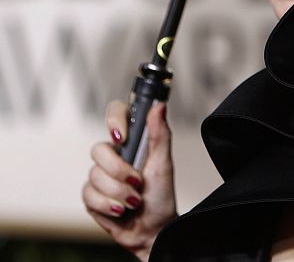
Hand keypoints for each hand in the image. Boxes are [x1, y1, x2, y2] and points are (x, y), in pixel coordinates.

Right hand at [82, 100, 177, 261]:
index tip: (122, 137)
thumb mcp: (164, 164)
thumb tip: (159, 105)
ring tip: (135, 201)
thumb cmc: (161, 195)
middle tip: (137, 182)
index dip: (114, 119)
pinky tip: (122, 210)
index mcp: (133, 142)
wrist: (153, 229)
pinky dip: (108, 205)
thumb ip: (160, 134)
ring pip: (94, 175)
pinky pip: (89, 195)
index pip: (116, 114)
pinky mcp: (91, 196)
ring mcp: (100, 175)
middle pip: (99, 149)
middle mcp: (114, 155)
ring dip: (118, 193)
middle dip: (119, 171)